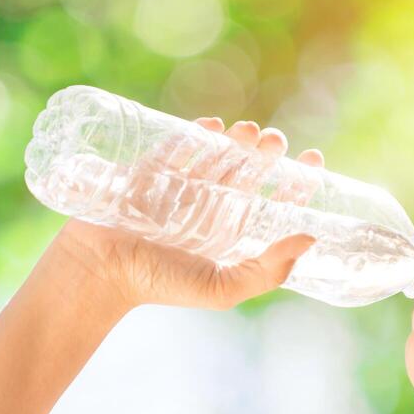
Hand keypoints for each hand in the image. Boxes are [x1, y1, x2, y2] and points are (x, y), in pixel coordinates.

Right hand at [48, 117, 325, 310]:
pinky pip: (175, 145)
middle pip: (246, 171)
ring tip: (248, 131)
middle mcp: (207, 207)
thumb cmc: (160, 285)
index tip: (313, 160)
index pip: (268, 202)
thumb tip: (310, 237)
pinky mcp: (149, 172)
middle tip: (275, 140)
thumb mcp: (222, 288)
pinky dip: (194, 132)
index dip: (294, 181)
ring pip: (215, 154)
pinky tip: (212, 125)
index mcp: (228, 234)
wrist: (100, 273)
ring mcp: (177, 187)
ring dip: (235, 139)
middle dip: (265, 152)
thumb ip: (267, 271)